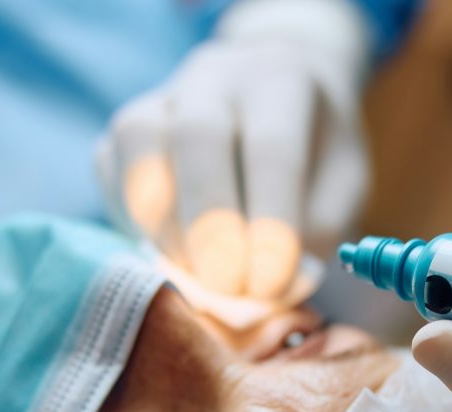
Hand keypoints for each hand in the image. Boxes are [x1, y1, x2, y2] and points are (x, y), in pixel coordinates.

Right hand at [96, 0, 369, 296]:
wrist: (273, 101)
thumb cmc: (314, 159)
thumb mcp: (340, 192)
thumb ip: (311, 236)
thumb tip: (268, 294)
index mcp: (283, 83)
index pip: (273, 148)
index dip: (269, 220)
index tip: (268, 284)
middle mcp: (217, 77)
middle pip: (198, 135)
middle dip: (209, 221)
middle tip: (225, 285)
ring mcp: (162, 96)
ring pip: (141, 143)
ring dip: (166, 223)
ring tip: (198, 275)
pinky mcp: (124, 129)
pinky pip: (112, 167)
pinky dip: (134, 220)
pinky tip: (170, 253)